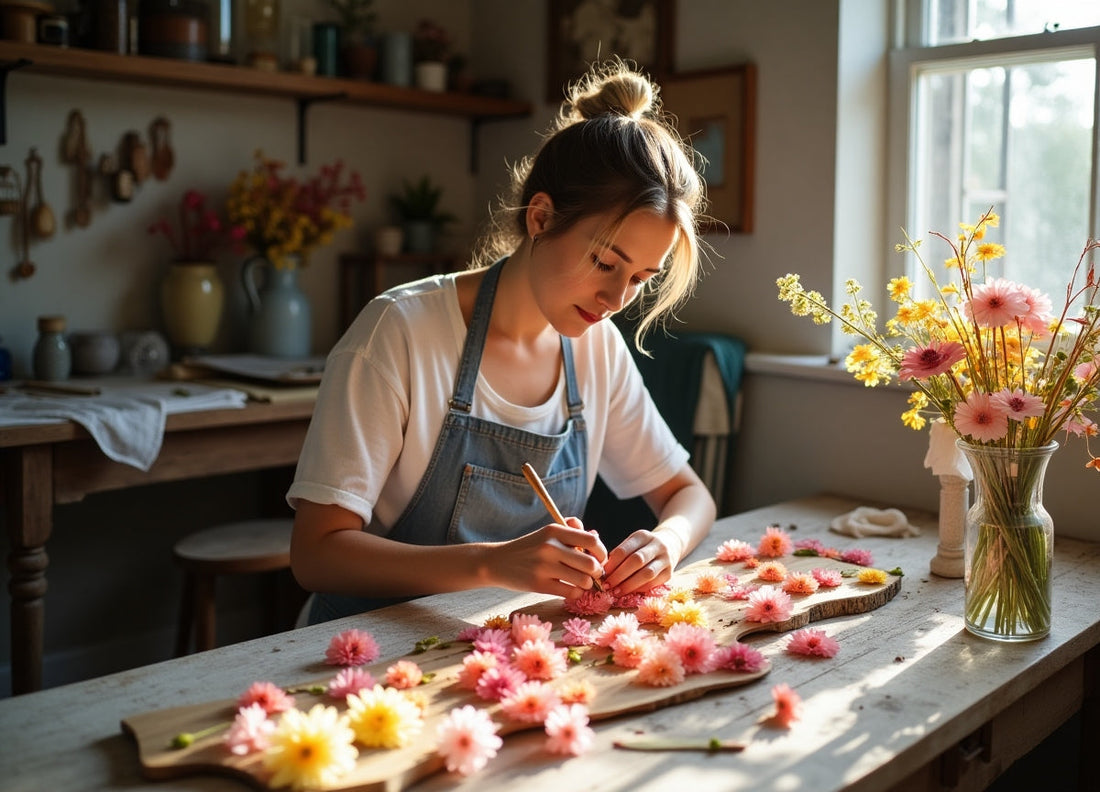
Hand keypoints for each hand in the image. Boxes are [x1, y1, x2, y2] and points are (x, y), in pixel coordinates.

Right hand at [489, 517, 606, 597]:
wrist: (497, 562)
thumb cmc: (529, 548)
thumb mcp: (547, 532)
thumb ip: (571, 531)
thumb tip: (596, 537)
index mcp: (554, 530)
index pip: (592, 540)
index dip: (601, 552)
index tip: (599, 558)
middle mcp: (550, 547)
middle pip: (591, 564)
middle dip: (596, 572)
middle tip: (592, 574)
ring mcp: (544, 567)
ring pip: (583, 580)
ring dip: (587, 584)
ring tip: (580, 582)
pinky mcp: (539, 585)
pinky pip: (570, 593)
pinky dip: (575, 593)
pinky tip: (570, 589)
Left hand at [601, 529, 678, 593]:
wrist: (671, 544)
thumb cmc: (644, 547)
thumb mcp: (633, 543)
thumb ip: (619, 553)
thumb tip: (603, 570)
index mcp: (643, 536)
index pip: (625, 550)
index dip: (612, 564)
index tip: (602, 574)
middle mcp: (657, 545)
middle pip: (637, 561)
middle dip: (619, 575)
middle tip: (607, 585)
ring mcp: (665, 559)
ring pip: (647, 574)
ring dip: (629, 585)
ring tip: (617, 592)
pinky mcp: (669, 573)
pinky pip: (653, 583)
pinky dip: (639, 589)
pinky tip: (630, 592)